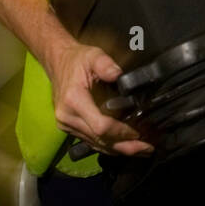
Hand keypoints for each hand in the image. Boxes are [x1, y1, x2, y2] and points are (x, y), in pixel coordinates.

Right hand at [47, 42, 153, 156]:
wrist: (57, 63)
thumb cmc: (76, 60)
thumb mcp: (93, 55)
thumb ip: (105, 64)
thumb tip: (118, 74)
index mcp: (74, 100)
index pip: (100, 126)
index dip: (121, 132)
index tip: (139, 131)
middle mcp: (68, 117)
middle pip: (100, 140)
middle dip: (126, 146)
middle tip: (147, 148)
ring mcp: (67, 125)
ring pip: (97, 145)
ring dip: (120, 149)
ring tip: (142, 150)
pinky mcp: (69, 128)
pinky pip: (91, 142)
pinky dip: (109, 146)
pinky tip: (124, 147)